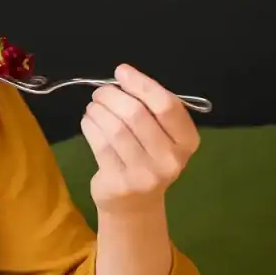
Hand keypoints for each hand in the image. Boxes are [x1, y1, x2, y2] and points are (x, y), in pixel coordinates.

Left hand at [80, 64, 200, 213]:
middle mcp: (171, 159)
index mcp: (187, 141)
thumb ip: (150, 107)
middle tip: (100, 92)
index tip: (122, 71)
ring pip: (115, 129)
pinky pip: (100, 145)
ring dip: (98, 111)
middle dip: (112, 96)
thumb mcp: (161, 134)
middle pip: (136, 114)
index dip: (142, 84)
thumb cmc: (147, 157)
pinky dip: (90, 127)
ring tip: (93, 106)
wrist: (134, 202)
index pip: (166, 105)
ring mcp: (146, 174)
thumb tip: (123, 76)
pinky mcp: (120, 182)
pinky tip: (88, 122)